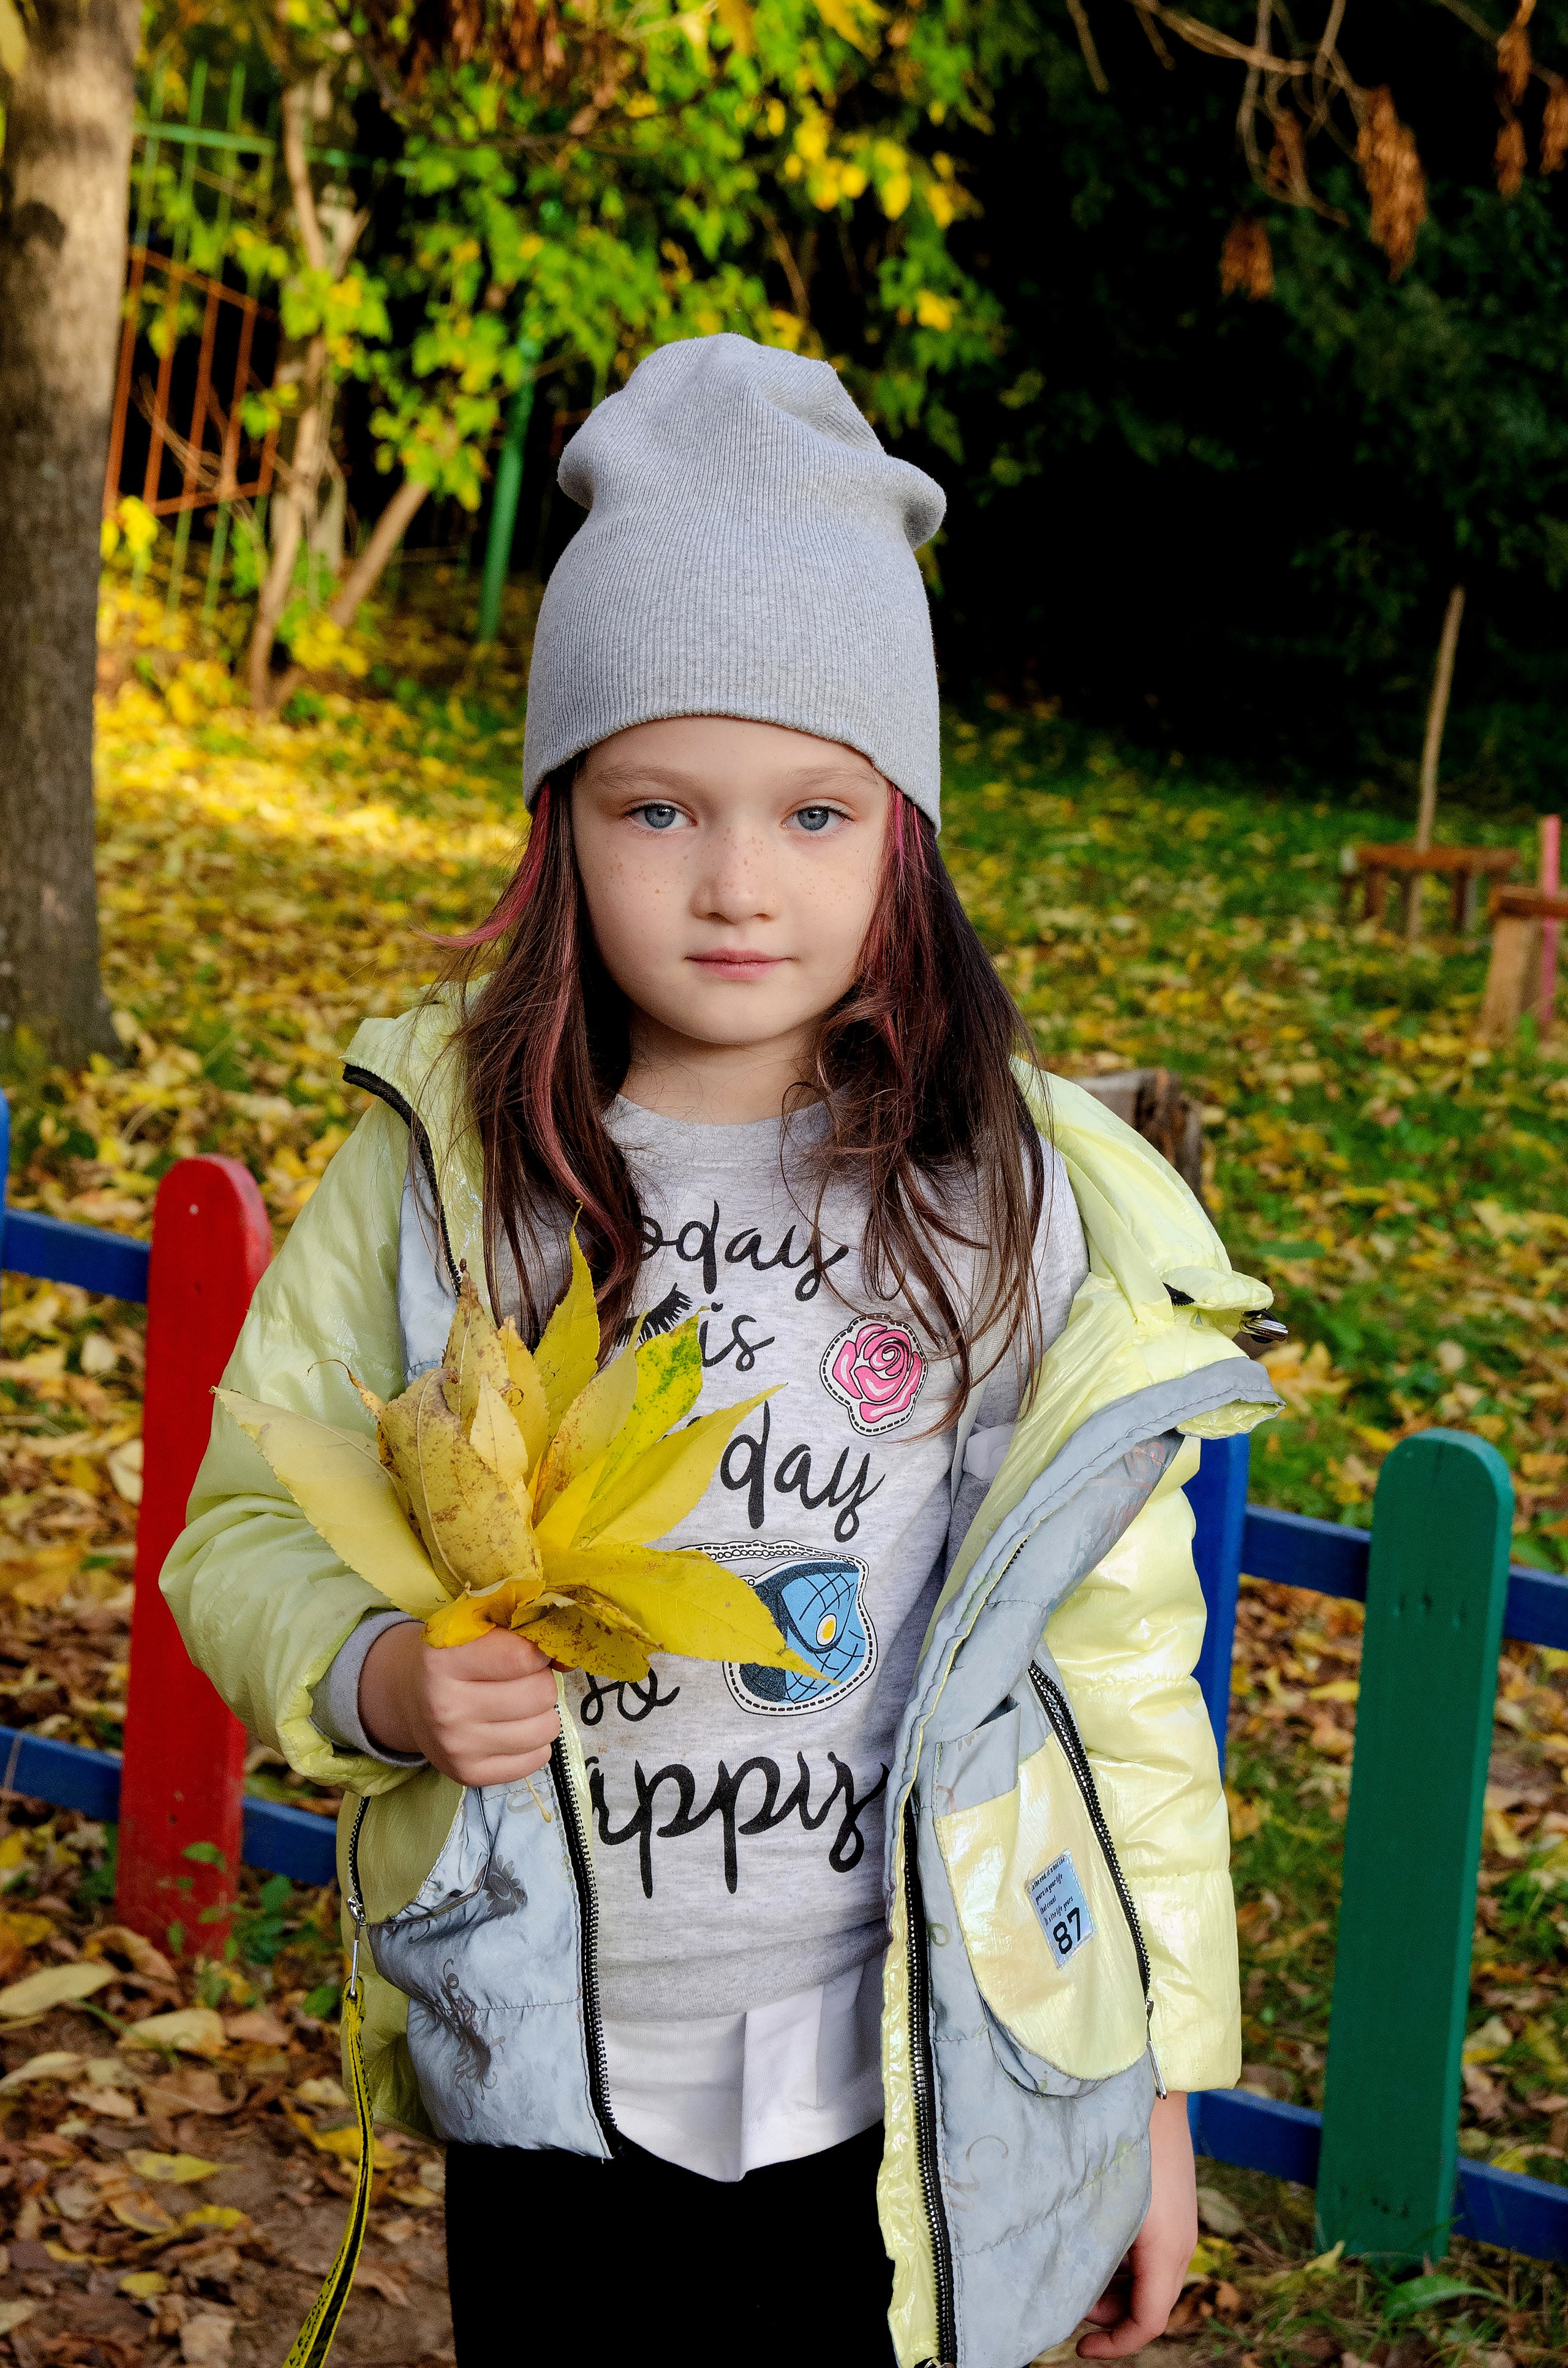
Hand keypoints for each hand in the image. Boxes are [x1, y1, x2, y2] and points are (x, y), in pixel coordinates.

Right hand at [358, 1621, 561, 1787]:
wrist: (410, 1698)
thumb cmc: (455, 1655)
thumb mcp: (475, 1628)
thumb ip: (521, 1632)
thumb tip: (569, 1659)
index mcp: (444, 1659)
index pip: (522, 1656)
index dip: (539, 1651)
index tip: (530, 1651)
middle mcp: (446, 1706)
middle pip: (540, 1693)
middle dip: (541, 1682)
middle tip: (522, 1680)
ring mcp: (457, 1746)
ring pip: (545, 1728)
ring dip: (542, 1714)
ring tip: (518, 1705)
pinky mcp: (469, 1775)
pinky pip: (537, 1760)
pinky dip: (535, 1743)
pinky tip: (512, 1729)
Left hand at [1077, 2089, 1196, 2357]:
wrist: (1151, 2082)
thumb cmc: (1125, 2142)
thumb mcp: (1103, 2206)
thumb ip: (1089, 2250)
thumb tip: (1065, 2285)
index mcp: (1168, 2253)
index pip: (1147, 2323)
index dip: (1114, 2344)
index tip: (1078, 2348)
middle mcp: (1181, 2244)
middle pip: (1146, 2303)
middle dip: (1107, 2311)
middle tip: (1066, 2296)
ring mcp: (1179, 2222)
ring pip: (1147, 2276)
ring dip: (1112, 2284)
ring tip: (1072, 2266)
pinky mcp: (1171, 2203)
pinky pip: (1149, 2249)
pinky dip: (1122, 2258)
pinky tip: (1090, 2237)